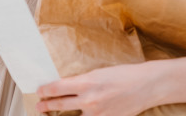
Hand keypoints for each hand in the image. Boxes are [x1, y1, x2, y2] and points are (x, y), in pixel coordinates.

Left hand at [36, 64, 155, 115]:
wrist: (147, 85)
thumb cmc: (124, 74)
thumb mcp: (99, 73)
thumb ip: (82, 82)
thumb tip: (67, 87)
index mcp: (86, 82)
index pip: (56, 88)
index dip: (44, 91)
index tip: (39, 92)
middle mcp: (89, 100)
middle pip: (59, 105)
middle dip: (46, 106)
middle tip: (39, 106)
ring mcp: (97, 113)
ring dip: (62, 115)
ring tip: (54, 114)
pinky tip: (80, 115)